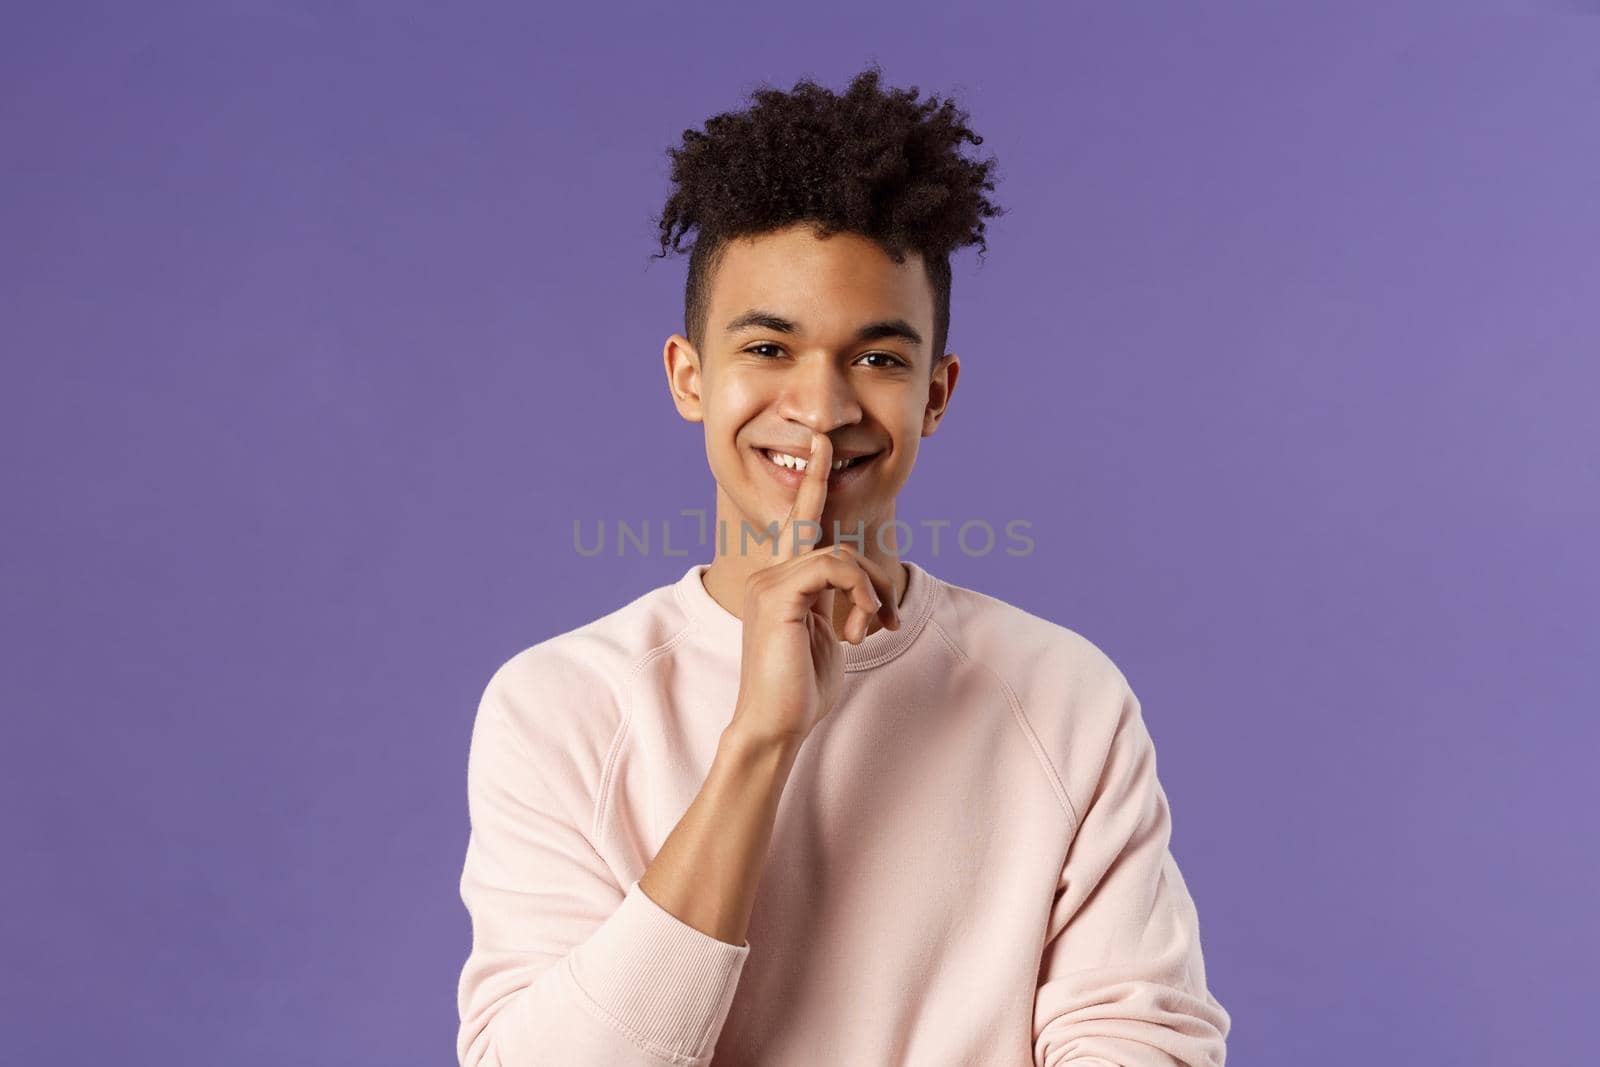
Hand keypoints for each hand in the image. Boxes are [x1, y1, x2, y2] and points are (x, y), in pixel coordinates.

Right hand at [728, 431, 901, 746]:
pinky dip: (858, 593)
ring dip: (867, 592)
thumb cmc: (800, 688)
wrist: (775, 724)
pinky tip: (860, 626)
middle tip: (881, 613)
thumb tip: (859, 587)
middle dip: (856, 548)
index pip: (799, 520)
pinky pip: (832, 568)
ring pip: (838, 554)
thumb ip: (835, 602)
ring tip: (866, 632)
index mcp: (780, 579)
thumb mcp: (825, 635)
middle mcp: (769, 572)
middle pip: (824, 531)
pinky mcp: (777, 595)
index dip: (811, 480)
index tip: (820, 444)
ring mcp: (769, 581)